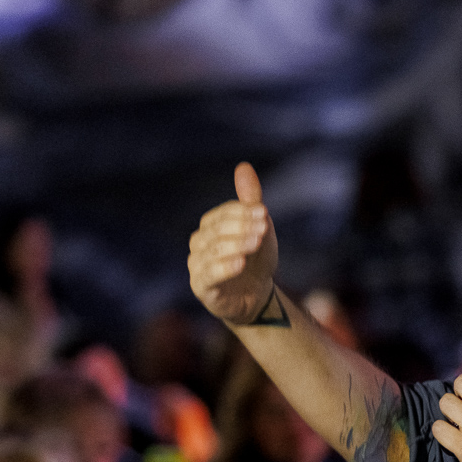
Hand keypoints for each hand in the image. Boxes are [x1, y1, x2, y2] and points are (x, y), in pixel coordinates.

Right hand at [189, 162, 279, 325]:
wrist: (256, 295)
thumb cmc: (255, 260)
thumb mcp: (259, 229)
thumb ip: (251, 202)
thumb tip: (244, 166)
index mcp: (210, 226)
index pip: (222, 214)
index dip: (242, 212)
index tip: (264, 213)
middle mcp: (199, 243)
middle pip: (217, 231)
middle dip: (241, 227)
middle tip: (263, 228)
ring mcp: (197, 265)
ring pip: (212, 252)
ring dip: (236, 245)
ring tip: (256, 243)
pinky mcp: (201, 287)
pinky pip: (209, 275)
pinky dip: (225, 268)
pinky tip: (241, 263)